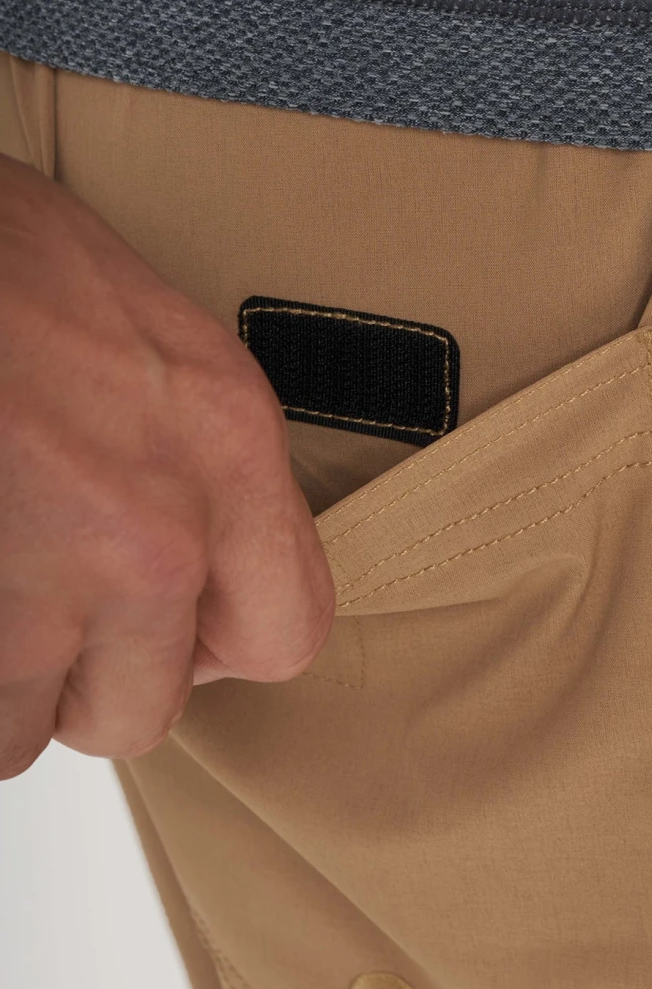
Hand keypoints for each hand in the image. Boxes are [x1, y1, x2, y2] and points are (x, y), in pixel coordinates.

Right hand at [0, 153, 333, 777]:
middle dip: (86, 687)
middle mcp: (157, 527)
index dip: (215, 650)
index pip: (287, 633)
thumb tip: (200, 574)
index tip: (166, 631)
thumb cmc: (15, 261)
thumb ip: (207, 474)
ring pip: (22, 727)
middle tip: (47, 624)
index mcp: (230, 450)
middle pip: (142, 711)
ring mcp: (47, 571)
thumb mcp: (171, 350)